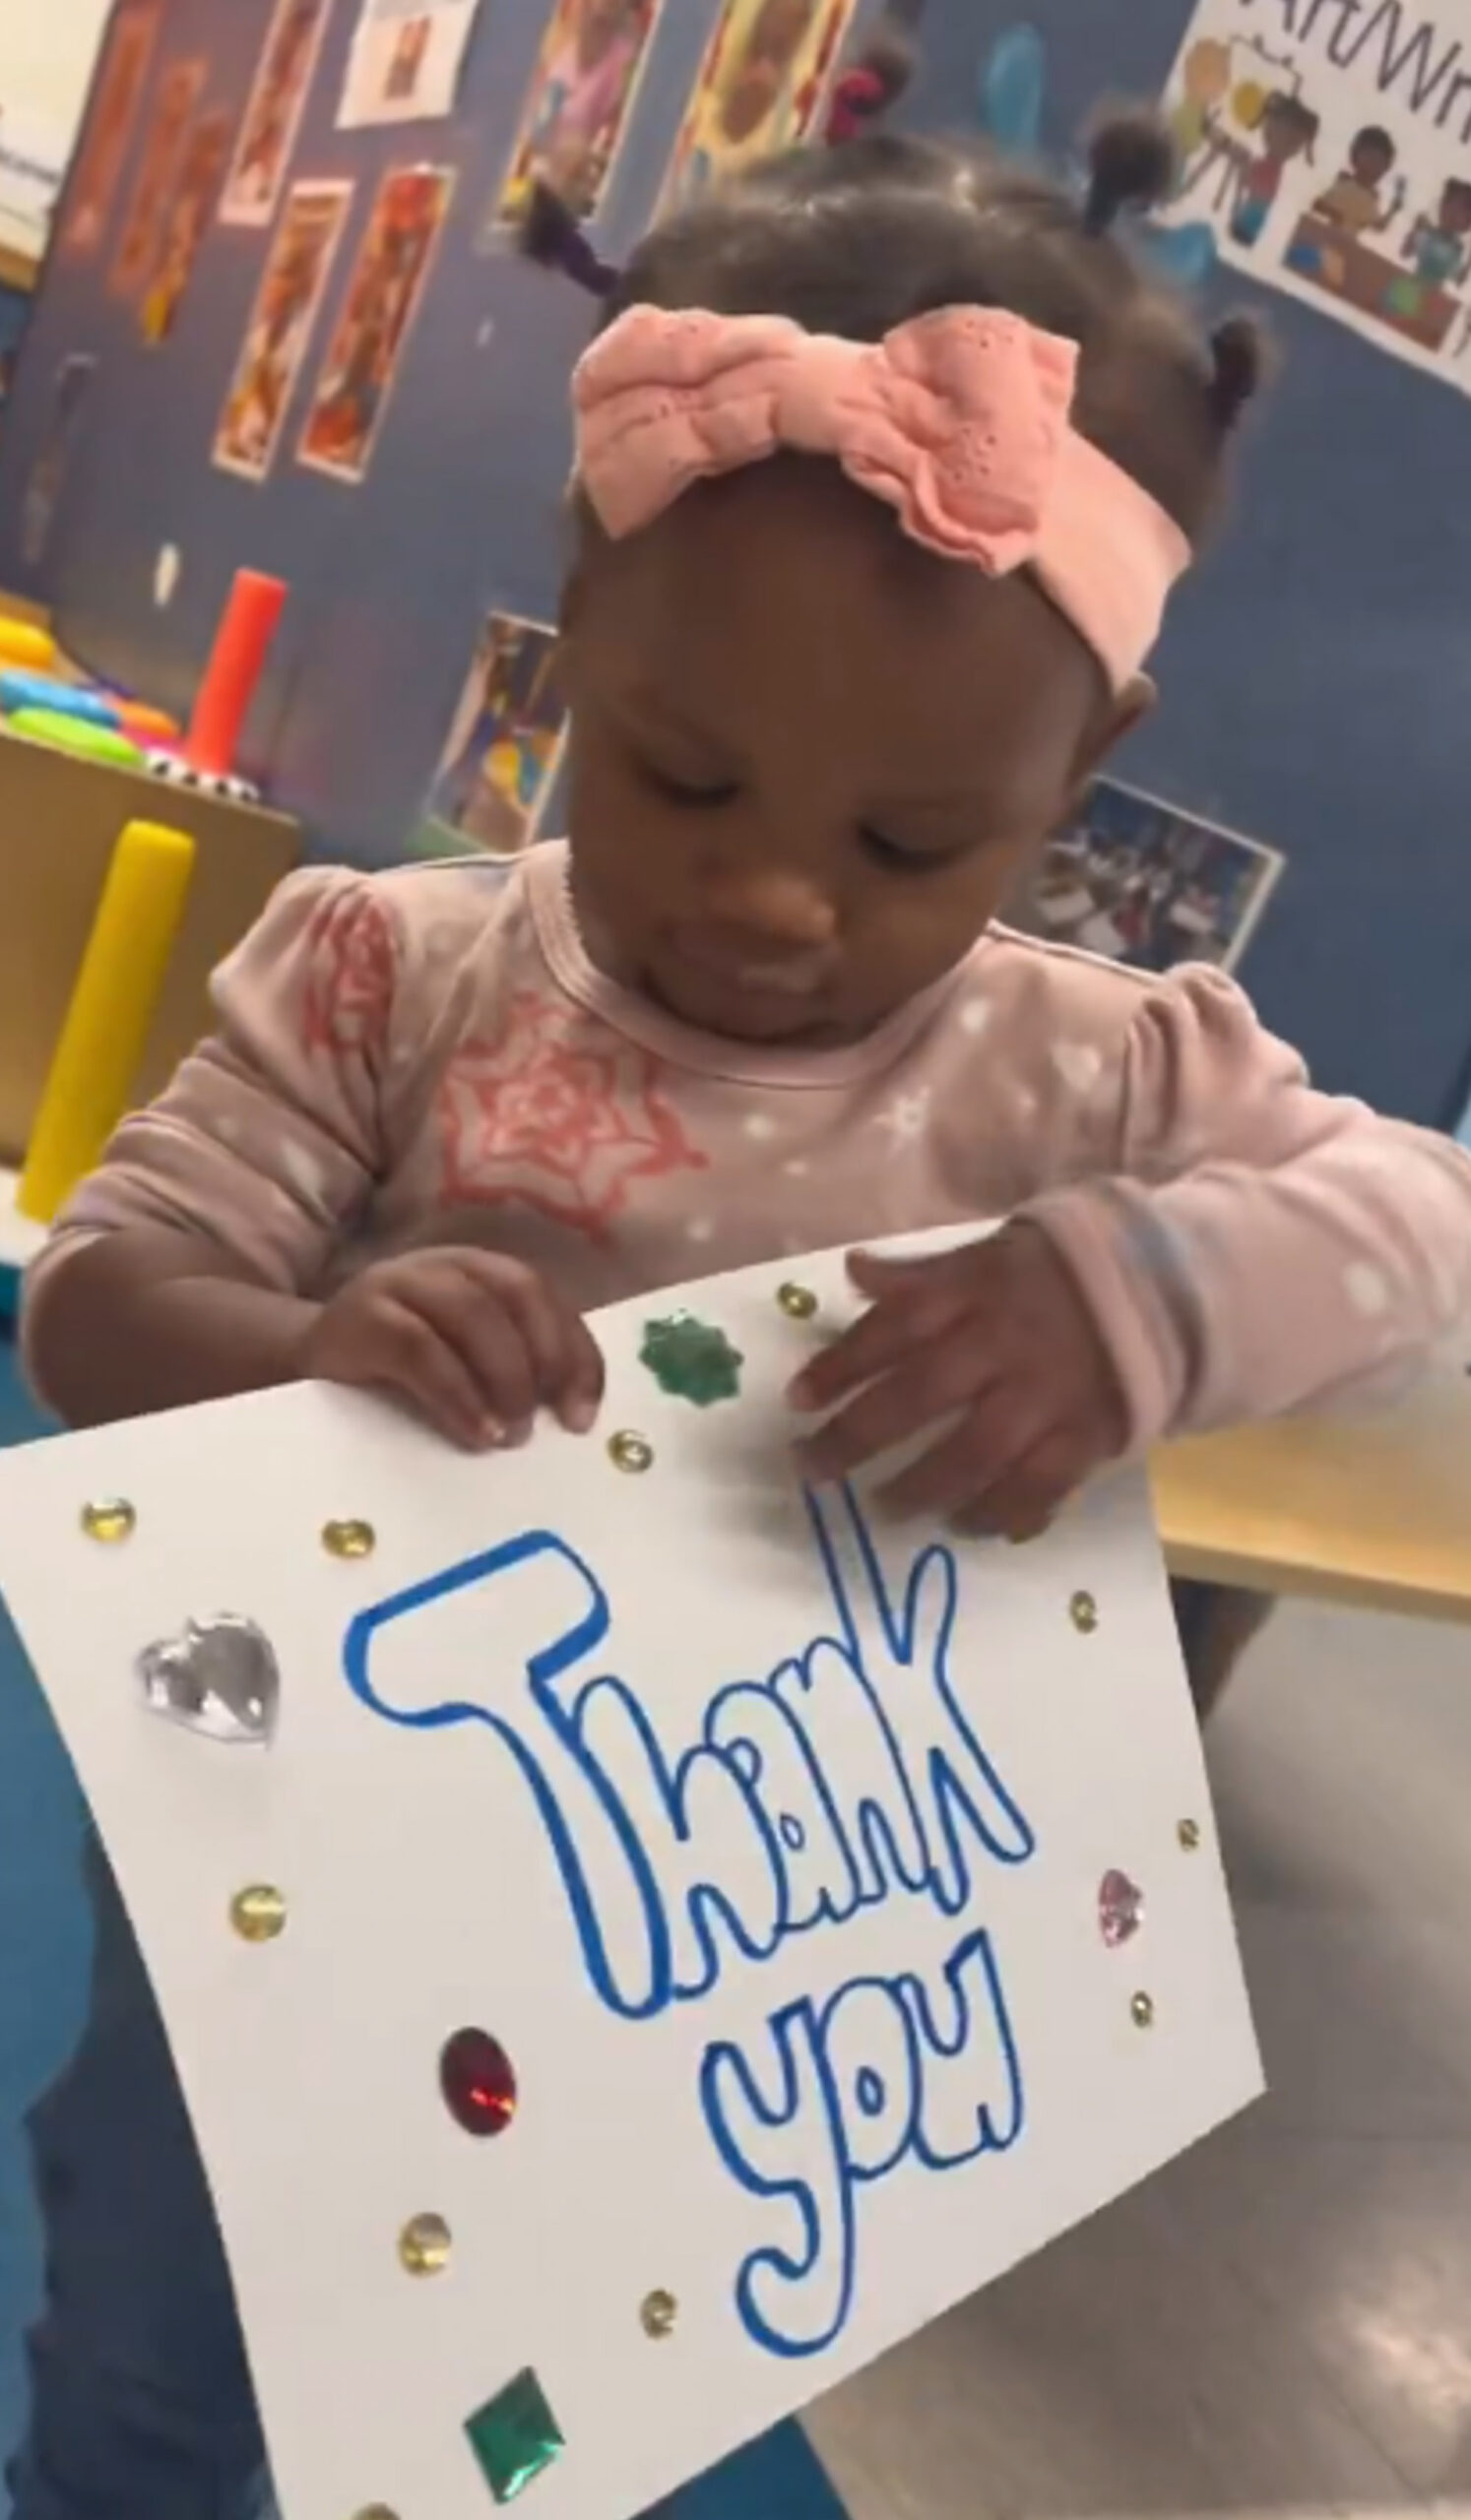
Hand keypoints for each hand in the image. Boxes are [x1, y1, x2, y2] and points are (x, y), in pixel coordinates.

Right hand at [300, 1248, 603, 1450]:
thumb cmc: (395, 1372)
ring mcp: (399, 1283)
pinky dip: (457, 1394)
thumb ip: (508, 1369)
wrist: (304, 1365)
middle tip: (551, 1424)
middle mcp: (444, 1265)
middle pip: (517, 1294)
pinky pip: (420, 1349)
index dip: (574, 1352)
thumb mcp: (461, 1362)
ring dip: (505, 1378)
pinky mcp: (361, 1317)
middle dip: (545, 1361)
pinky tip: (474, 1432)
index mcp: (480, 1270)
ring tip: (511, 1435)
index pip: (544, 1297)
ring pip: (472, 1314)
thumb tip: (570, 1419)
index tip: (583, 1415)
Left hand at [788, 1226, 1126, 1538]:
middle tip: (810, 1470)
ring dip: (921, 1487)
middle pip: (921, 1394)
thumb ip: (922, 1272)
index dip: (841, 1364)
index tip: (795, 1400)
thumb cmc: (1058, 1272)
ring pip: (975, 1452)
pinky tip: (965, 1527)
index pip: (896, 1325)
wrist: (1169, 1287)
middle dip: (857, 1437)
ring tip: (883, 1509)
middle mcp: (1007, 1342)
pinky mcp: (1089, 1435)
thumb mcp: (990, 1251)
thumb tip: (853, 1271)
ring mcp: (1049, 1393)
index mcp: (978, 1289)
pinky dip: (1000, 1513)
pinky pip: (1039, 1486)